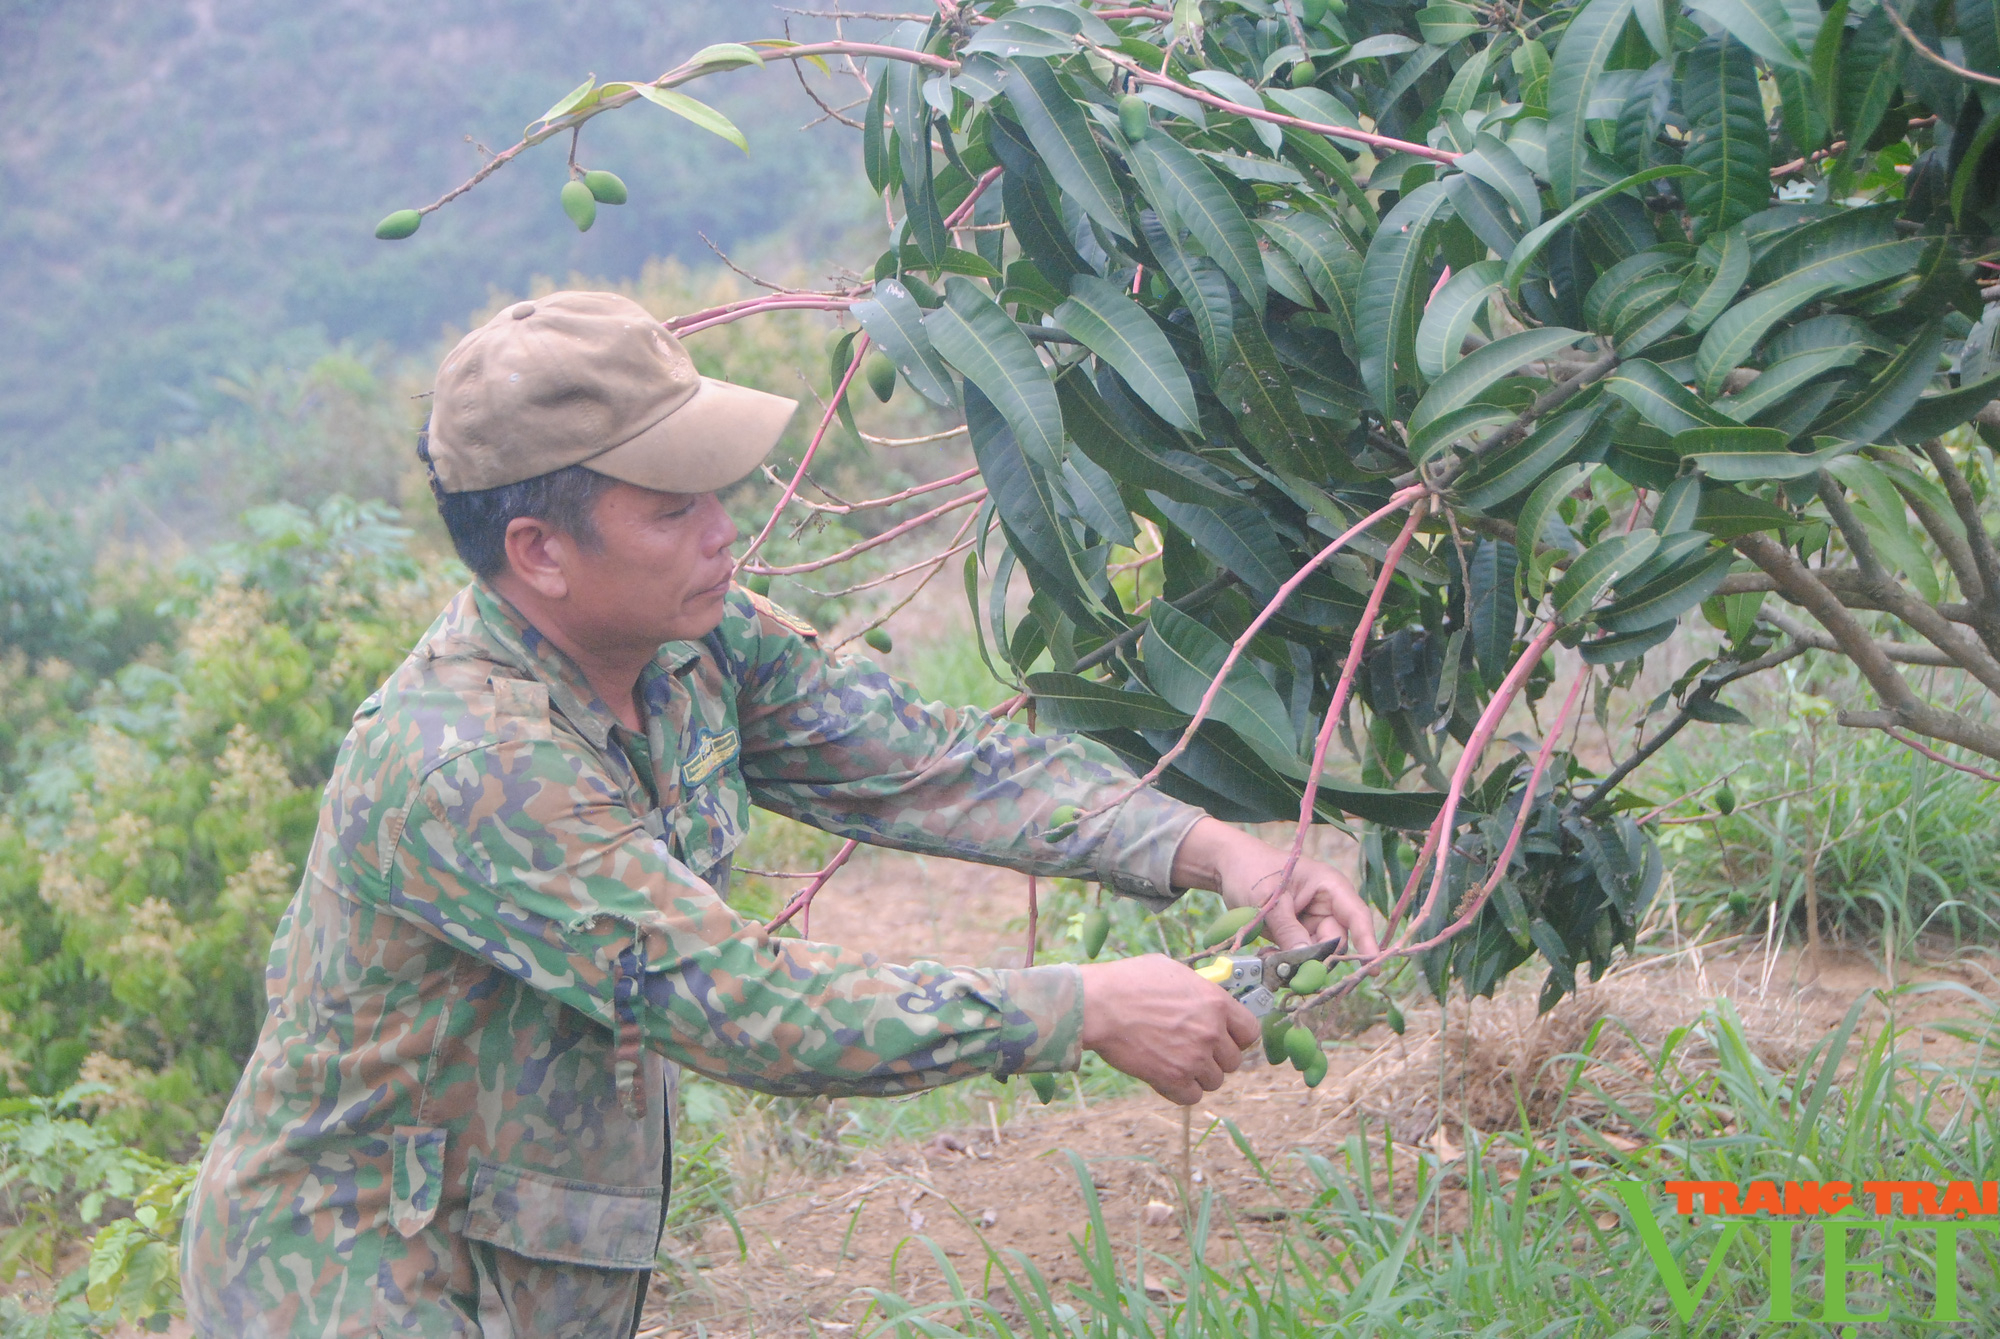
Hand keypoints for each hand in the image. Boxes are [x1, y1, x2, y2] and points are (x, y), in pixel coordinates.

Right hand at [1077, 955, 1260, 1104]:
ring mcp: (1194, 1058)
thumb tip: (1203, 995)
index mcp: (1216, 1003)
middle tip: (1195, 1050)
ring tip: (1178, 1062)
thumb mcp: (1172, 971)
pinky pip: (1192, 1096)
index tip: (1225, 1038)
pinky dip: (1182, 1090)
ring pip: (1214, 1081)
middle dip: (1216, 1058)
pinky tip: (1167, 1076)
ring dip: (1199, 1075)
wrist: (1098, 1005)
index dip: (1238, 1037)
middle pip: (1233, 1061)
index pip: (1250, 1031)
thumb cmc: (1128, 981)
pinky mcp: (1173, 1079)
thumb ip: (1197, 988)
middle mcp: (1211, 1032)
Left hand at [1169, 818, 1378, 955]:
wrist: (1226, 867)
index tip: (1372, 968)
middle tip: (1293, 971)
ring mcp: (1310, 923)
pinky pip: (1297, 956)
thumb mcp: (1270, 899)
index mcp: (1330, 887)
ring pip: (1316, 954)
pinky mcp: (1294, 935)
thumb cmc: (1252, 869)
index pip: (1356, 916)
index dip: (1368, 943)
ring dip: (1296, 963)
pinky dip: (1284, 961)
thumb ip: (1288, 930)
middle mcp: (1326, 907)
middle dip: (1317, 960)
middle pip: (1336, 943)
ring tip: (1269, 958)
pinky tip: (1265, 956)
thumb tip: (1306, 962)